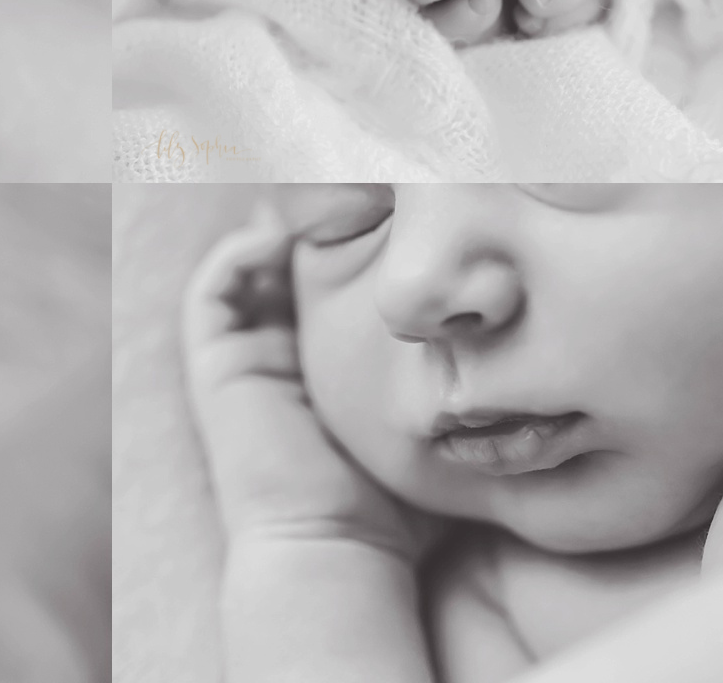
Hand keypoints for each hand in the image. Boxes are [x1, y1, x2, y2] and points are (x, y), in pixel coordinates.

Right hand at [183, 203, 444, 564]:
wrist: (344, 548)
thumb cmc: (408, 497)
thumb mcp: (450, 414)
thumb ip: (472, 369)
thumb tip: (509, 301)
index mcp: (334, 355)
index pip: (341, 267)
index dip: (360, 226)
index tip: (394, 196)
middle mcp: (288, 345)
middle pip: (295, 255)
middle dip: (319, 210)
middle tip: (355, 174)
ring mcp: (251, 352)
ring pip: (254, 261)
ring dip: (280, 219)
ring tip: (323, 195)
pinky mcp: (221, 365)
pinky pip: (213, 292)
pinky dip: (239, 253)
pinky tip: (280, 236)